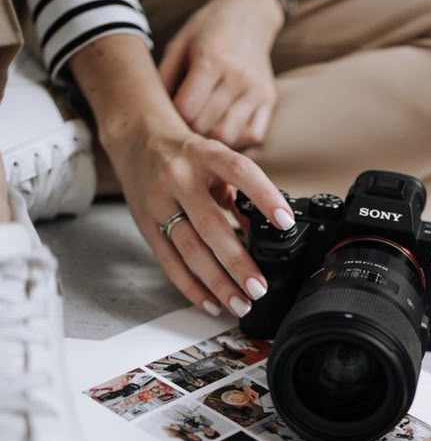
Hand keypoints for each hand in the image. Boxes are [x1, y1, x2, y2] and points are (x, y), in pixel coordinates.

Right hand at [70, 34, 293, 315]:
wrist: (135, 137)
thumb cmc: (185, 152)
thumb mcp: (215, 158)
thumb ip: (238, 191)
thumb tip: (265, 228)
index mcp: (204, 155)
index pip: (240, 172)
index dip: (264, 197)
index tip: (285, 222)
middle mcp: (178, 178)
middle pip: (211, 226)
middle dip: (238, 262)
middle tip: (259, 288)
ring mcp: (158, 203)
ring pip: (189, 251)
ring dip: (217, 283)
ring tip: (240, 303)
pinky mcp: (145, 225)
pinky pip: (169, 262)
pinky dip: (191, 287)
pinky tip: (211, 303)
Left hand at [159, 0, 284, 148]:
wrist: (249, 14)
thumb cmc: (207, 30)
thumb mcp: (179, 44)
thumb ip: (164, 78)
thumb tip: (152, 115)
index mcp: (211, 60)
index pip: (186, 110)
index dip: (173, 116)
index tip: (170, 112)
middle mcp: (237, 76)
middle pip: (206, 126)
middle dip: (191, 129)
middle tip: (184, 122)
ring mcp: (257, 90)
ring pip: (230, 135)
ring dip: (213, 137)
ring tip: (204, 125)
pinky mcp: (270, 99)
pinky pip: (254, 136)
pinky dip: (238, 138)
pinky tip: (227, 124)